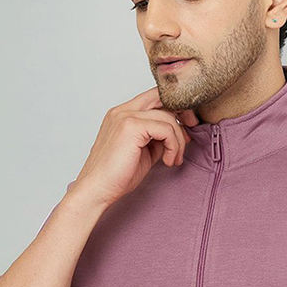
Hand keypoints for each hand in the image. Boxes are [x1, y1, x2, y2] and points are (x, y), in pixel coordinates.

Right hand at [70, 86, 199, 208]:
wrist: (97, 190)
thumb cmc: (118, 176)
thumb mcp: (145, 152)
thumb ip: (158, 138)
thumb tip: (180, 133)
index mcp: (123, 114)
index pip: (155, 97)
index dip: (175, 109)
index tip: (186, 128)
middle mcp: (123, 110)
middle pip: (162, 97)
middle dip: (183, 113)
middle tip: (189, 138)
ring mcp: (126, 116)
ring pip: (168, 117)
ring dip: (178, 140)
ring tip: (174, 160)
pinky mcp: (131, 126)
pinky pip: (165, 129)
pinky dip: (173, 146)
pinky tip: (168, 161)